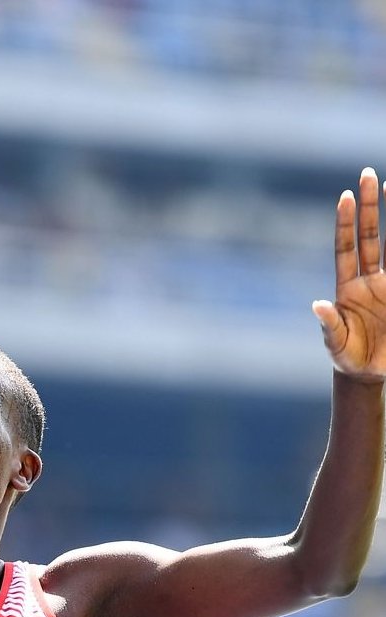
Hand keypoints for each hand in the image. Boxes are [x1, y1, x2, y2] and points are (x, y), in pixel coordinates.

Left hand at [313, 167, 385, 381]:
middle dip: (370, 206)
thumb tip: (317, 305)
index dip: (346, 223)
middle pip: (370, 235)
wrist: (369, 372)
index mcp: (347, 288)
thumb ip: (329, 325)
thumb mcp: (336, 344)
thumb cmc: (347, 358)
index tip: (344, 197)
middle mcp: (368, 279)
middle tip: (367, 173)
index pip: (346, 248)